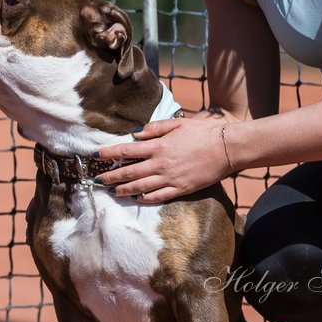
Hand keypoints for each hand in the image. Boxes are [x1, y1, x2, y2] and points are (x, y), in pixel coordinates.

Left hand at [94, 117, 230, 203]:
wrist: (226, 148)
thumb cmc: (202, 132)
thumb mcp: (177, 123)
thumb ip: (155, 128)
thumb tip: (136, 133)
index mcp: (159, 146)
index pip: (127, 150)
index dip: (109, 153)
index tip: (95, 156)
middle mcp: (161, 163)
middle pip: (129, 172)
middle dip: (111, 176)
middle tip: (97, 180)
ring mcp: (170, 178)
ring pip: (141, 187)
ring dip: (124, 190)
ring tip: (113, 192)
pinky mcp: (181, 189)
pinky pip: (159, 196)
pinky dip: (145, 198)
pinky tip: (137, 198)